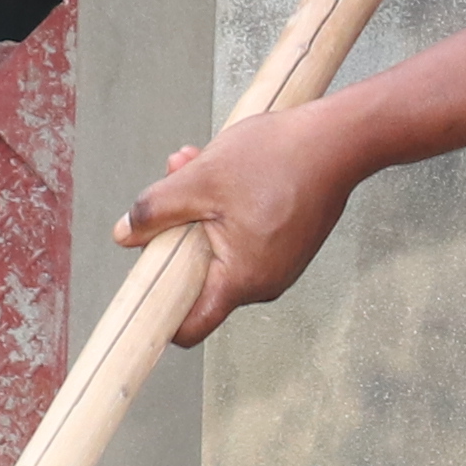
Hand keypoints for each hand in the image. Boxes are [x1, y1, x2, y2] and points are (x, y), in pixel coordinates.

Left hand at [115, 109, 361, 344]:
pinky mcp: (290, 244)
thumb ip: (156, 211)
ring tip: (199, 163)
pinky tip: (227, 170)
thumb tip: (125, 234)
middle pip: (202, 275)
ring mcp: (281, 265)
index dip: (160, 310)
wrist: (340, 139)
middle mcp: (265, 283)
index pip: (190, 326)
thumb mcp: (199, 179)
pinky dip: (228, 208)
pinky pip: (246, 237)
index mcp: (241, 280)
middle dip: (180, 229)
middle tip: (175, 180)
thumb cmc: (278, 159)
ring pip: (222, 248)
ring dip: (202, 210)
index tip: (145, 281)